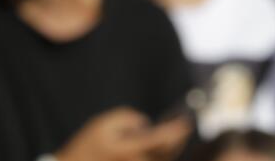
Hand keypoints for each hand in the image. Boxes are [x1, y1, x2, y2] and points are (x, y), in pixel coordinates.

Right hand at [54, 107, 190, 160]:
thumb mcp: (104, 124)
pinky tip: (163, 144)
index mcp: (127, 151)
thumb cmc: (88, 145)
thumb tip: (145, 124)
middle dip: (176, 139)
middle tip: (183, 125)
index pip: (160, 140)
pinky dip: (160, 154)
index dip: (175, 130)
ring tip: (175, 133)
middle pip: (166, 154)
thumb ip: (128, 118)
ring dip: (170, 148)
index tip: (186, 121)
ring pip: (161, 160)